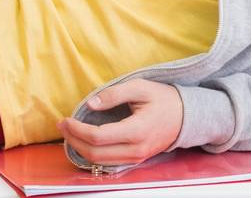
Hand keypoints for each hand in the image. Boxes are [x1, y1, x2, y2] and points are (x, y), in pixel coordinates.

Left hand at [57, 79, 183, 166]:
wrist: (187, 116)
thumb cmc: (164, 99)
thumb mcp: (141, 87)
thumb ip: (114, 94)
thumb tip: (90, 104)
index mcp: (136, 130)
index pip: (98, 136)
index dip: (77, 130)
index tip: (66, 119)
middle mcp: (135, 149)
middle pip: (95, 153)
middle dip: (74, 140)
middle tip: (63, 126)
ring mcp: (136, 158)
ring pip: (100, 162)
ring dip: (80, 148)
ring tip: (70, 133)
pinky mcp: (135, 160)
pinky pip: (108, 163)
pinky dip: (92, 154)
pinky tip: (85, 142)